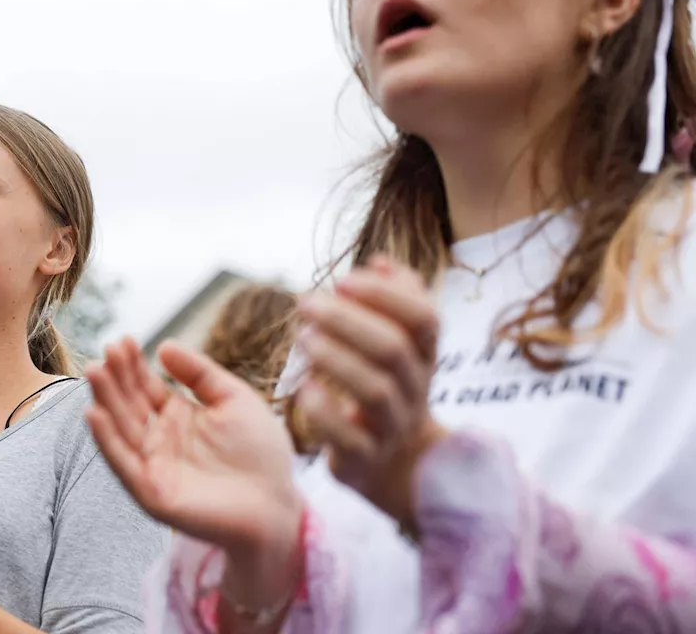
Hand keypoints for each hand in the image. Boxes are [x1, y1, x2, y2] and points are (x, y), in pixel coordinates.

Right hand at [85, 337, 302, 560]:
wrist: (279, 506)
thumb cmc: (261, 454)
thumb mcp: (233, 399)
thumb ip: (200, 373)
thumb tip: (163, 345)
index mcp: (177, 417)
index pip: (145, 386)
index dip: (132, 364)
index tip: (123, 339)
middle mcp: (159, 440)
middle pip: (128, 404)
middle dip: (115, 377)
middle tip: (106, 350)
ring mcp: (153, 466)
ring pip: (121, 429)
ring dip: (104, 401)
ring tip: (94, 371)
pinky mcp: (152, 492)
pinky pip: (123, 464)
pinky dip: (107, 440)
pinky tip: (95, 414)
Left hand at [294, 254, 447, 530]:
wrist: (396, 464)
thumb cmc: (388, 388)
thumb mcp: (400, 346)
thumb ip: (395, 301)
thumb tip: (381, 262)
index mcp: (424, 355)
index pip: (424, 319)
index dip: (386, 296)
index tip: (343, 281)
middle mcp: (415, 388)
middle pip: (393, 349)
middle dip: (348, 321)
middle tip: (305, 302)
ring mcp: (392, 426)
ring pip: (374, 390)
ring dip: (336, 359)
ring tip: (303, 337)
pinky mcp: (365, 459)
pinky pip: (350, 439)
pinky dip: (326, 413)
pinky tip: (305, 389)